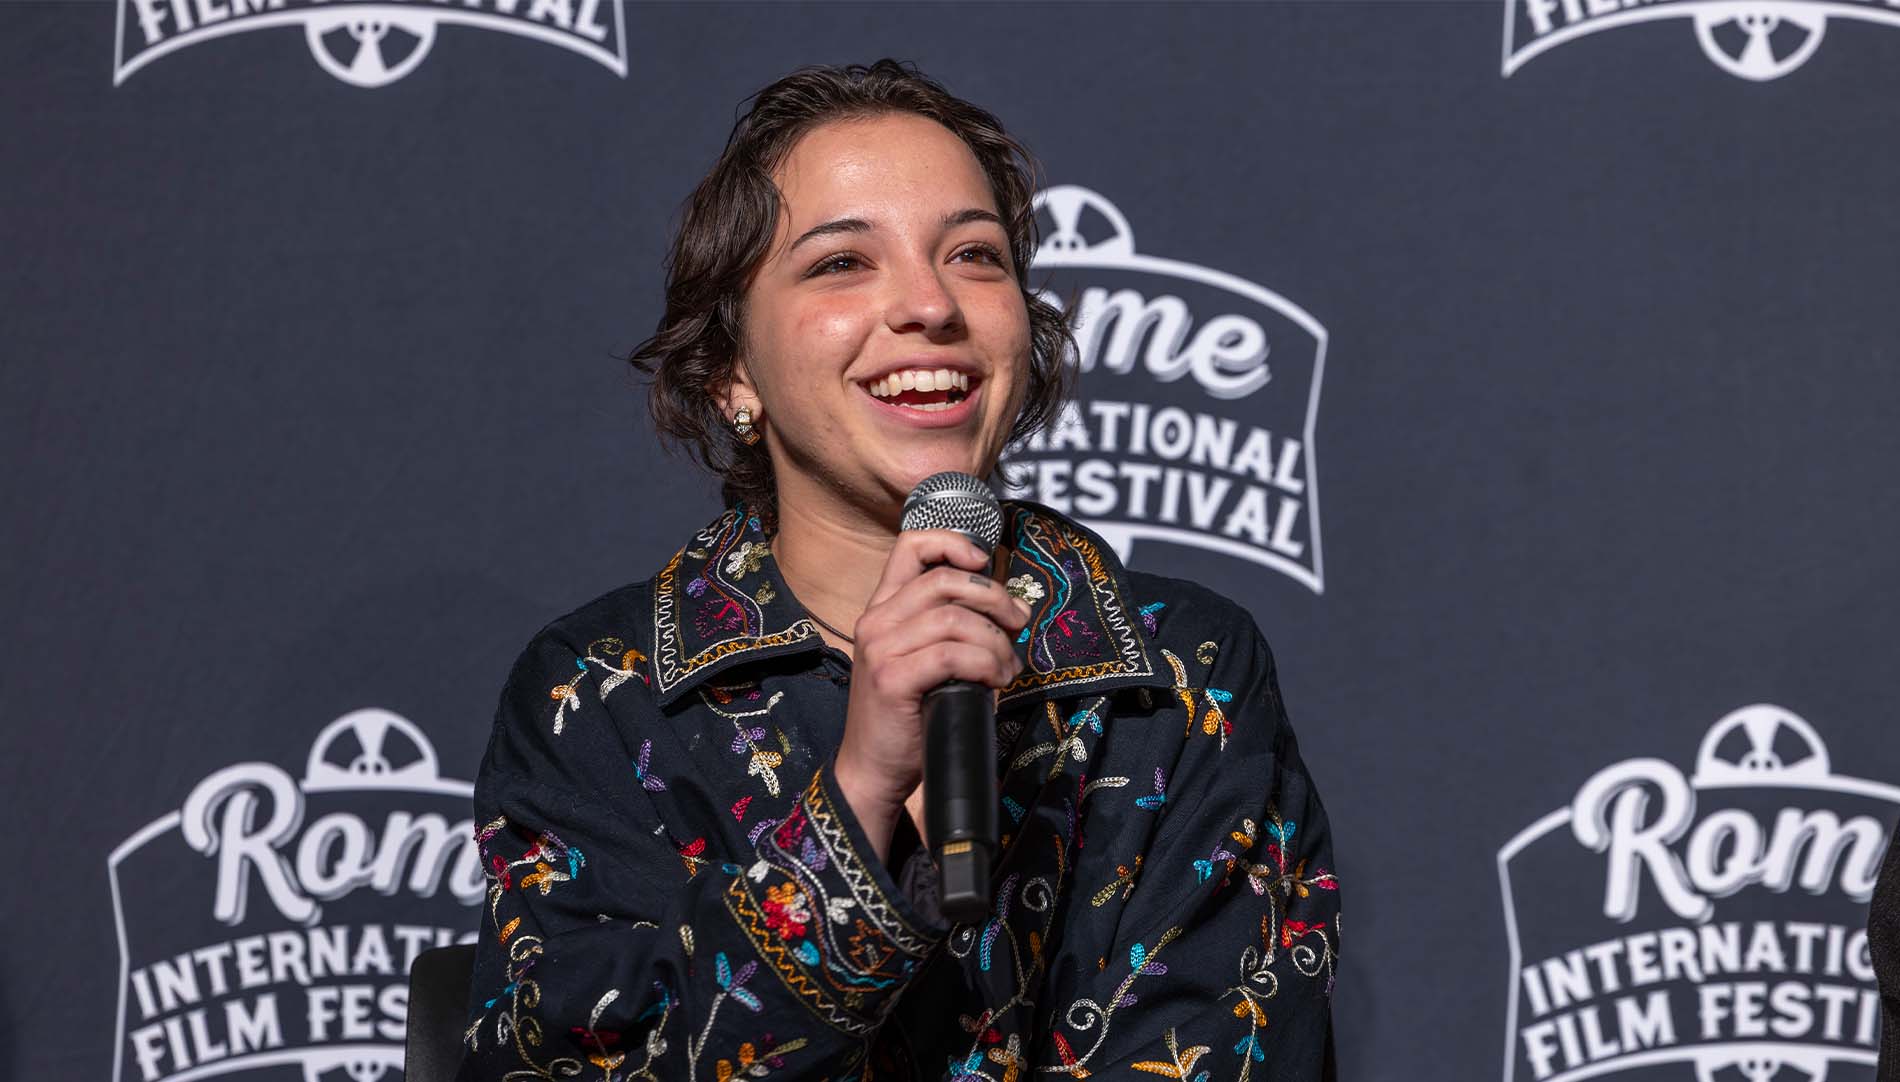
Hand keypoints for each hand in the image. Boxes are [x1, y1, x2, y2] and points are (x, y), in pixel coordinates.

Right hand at [831, 529, 1030, 862]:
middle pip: (945, 581)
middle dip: (995, 598)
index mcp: (883, 608)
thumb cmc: (909, 714)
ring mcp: (880, 648)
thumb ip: (954, 627)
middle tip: (1018, 624)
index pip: (911, 546)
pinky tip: (995, 681)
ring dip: (995, 642)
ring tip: (1007, 668)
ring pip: (954, 619)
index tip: (984, 562)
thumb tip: (1014, 607)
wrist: (873, 769)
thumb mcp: (926, 659)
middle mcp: (875, 620)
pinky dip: (985, 665)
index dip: (953, 543)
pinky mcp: (891, 679)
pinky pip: (952, 655)